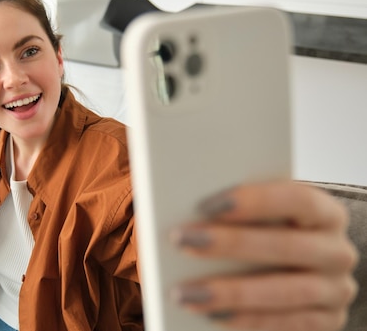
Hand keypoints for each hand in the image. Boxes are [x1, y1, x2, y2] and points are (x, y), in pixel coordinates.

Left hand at [171, 181, 358, 330]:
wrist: (303, 268)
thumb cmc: (272, 231)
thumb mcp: (264, 216)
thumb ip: (239, 211)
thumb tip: (185, 207)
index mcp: (325, 213)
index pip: (297, 199)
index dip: (254, 200)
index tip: (206, 204)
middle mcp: (336, 250)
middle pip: (285, 246)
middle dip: (229, 244)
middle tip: (181, 241)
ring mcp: (334, 289)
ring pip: (284, 292)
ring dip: (230, 293)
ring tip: (186, 293)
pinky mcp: (326, 321)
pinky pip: (286, 324)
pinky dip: (246, 320)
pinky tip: (211, 314)